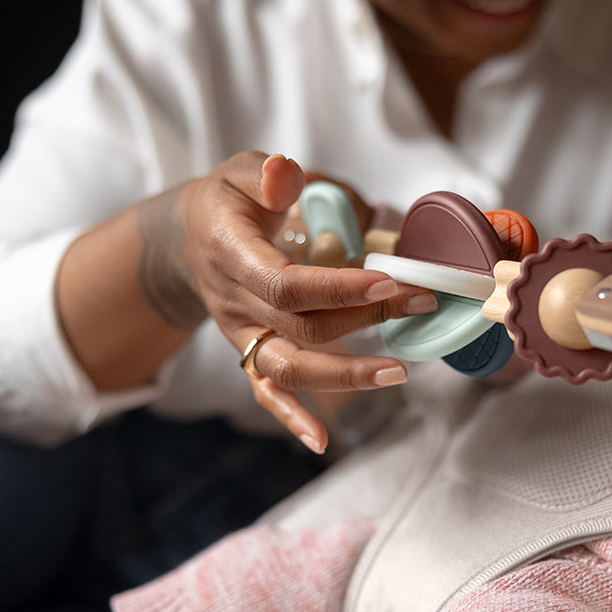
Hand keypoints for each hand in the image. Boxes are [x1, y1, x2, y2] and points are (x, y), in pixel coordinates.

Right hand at [174, 152, 434, 449]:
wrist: (190, 238)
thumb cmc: (229, 201)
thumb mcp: (241, 171)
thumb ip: (267, 174)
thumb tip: (290, 176)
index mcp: (232, 255)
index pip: (287, 285)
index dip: (338, 289)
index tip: (388, 283)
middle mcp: (234, 302)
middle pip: (302, 326)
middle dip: (366, 320)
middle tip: (421, 302)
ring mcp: (241, 335)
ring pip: (289, 366)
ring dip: (344, 375)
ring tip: (398, 372)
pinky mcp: (249, 352)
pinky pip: (265, 392)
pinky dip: (291, 418)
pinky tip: (322, 440)